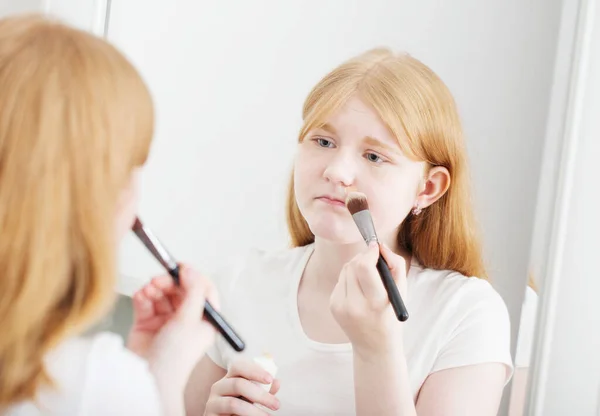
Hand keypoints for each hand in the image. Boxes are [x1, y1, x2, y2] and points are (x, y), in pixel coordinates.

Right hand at [127, 265, 217, 391]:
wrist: (149, 377)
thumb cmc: (175, 358)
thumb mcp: (190, 320)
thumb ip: (193, 292)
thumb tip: (191, 270)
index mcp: (204, 319)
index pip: (203, 290)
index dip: (193, 277)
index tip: (181, 267)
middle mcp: (187, 319)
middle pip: (180, 289)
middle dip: (169, 282)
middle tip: (159, 279)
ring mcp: (166, 321)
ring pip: (162, 293)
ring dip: (154, 288)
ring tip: (148, 290)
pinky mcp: (147, 323)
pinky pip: (146, 302)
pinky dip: (143, 296)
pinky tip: (141, 296)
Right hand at [205, 358, 280, 415]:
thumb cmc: (239, 409)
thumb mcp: (252, 398)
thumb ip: (264, 390)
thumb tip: (277, 382)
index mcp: (229, 378)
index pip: (238, 366)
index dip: (254, 370)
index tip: (269, 379)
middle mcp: (218, 387)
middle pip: (238, 384)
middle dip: (260, 395)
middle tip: (276, 404)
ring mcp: (212, 403)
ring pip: (233, 404)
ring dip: (254, 411)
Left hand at [330, 242, 407, 357]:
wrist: (374, 345)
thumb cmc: (391, 315)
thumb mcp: (401, 291)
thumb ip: (395, 264)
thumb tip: (379, 245)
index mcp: (375, 303)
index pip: (364, 267)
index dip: (370, 252)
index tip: (376, 246)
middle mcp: (354, 305)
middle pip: (352, 265)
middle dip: (363, 257)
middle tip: (373, 259)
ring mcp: (340, 306)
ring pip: (345, 270)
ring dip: (356, 267)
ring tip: (367, 278)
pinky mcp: (333, 306)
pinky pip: (340, 280)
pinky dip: (349, 279)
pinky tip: (359, 290)